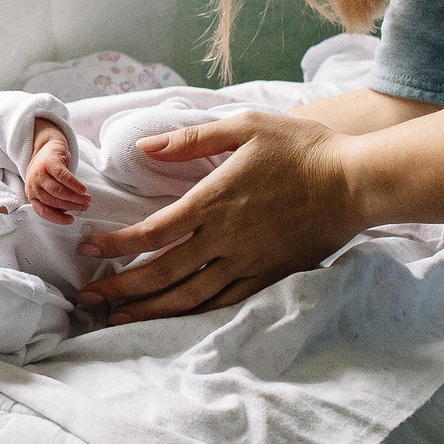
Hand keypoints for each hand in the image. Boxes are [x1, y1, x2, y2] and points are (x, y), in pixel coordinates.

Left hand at [23, 121, 89, 223]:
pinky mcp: (50, 162)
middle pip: (52, 200)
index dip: (57, 217)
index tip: (71, 220)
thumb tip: (69, 211)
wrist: (46, 146)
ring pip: (57, 190)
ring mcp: (40, 173)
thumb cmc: (49, 172)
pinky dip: (73, 184)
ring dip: (74, 197)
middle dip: (71, 205)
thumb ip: (55, 200)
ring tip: (86, 199)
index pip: (42, 210)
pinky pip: (62, 176)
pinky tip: (82, 189)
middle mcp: (33, 185)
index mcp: (32, 194)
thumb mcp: (47, 188)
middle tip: (85, 206)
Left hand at [74, 111, 357, 322]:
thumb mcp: (244, 126)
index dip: (115, 245)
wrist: (356, 183)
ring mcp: (247, 263)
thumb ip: (191, 139)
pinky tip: (172, 318)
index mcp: (213, 202)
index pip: (152, 232)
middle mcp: (224, 239)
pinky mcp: (268, 276)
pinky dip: (190, 314)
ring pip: (188, 296)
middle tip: (87, 298)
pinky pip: (222, 303)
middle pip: (161, 273)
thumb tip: (145, 147)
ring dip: (148, 309)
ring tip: (117, 317)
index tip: (87, 251)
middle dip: (119, 288)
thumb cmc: (302, 148)